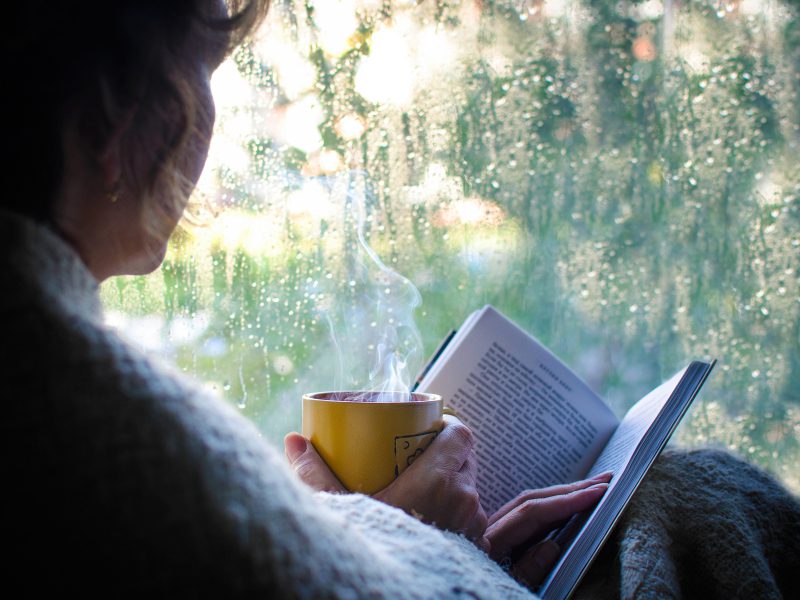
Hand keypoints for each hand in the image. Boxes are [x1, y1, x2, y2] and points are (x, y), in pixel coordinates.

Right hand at [284, 415, 487, 548]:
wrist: (389, 593)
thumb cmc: (374, 548)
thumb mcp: (341, 509)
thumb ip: (316, 474)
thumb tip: (293, 440)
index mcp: (439, 479)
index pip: (460, 435)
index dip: (447, 427)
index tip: (428, 429)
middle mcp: (464, 498)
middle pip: (465, 459)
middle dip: (445, 454)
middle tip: (418, 458)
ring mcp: (473, 525)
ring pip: (470, 489)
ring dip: (452, 486)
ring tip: (424, 490)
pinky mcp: (476, 547)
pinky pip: (472, 519)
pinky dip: (456, 515)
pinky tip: (436, 520)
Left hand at [486, 473, 612, 588]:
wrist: (450, 599)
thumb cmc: (482, 590)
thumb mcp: (506, 588)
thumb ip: (527, 571)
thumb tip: (552, 545)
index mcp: (489, 543)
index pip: (533, 513)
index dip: (567, 501)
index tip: (598, 492)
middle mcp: (487, 530)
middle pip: (532, 500)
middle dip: (570, 489)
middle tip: (605, 480)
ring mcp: (489, 530)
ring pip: (528, 503)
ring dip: (561, 493)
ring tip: (592, 486)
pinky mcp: (492, 535)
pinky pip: (523, 513)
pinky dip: (548, 504)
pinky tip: (566, 502)